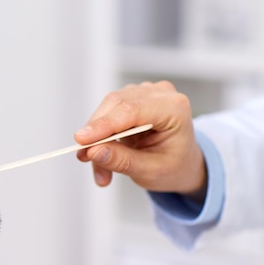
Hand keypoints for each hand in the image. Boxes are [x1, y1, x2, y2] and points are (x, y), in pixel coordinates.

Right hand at [75, 81, 206, 200]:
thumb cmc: (174, 166)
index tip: (81, 140)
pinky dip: (100, 136)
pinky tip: (102, 156)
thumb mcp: (150, 171)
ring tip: (100, 169)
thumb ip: (121, 160)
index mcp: (174, 108)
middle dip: (96, 134)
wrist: (182, 163)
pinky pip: (106, 114)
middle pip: (115, 105)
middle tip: (84, 158)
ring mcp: (144, 93)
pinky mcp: (131, 98)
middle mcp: (159, 94)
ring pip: (107, 110)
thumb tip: (93, 151)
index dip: (103, 124)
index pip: (131, 110)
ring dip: (97, 139)